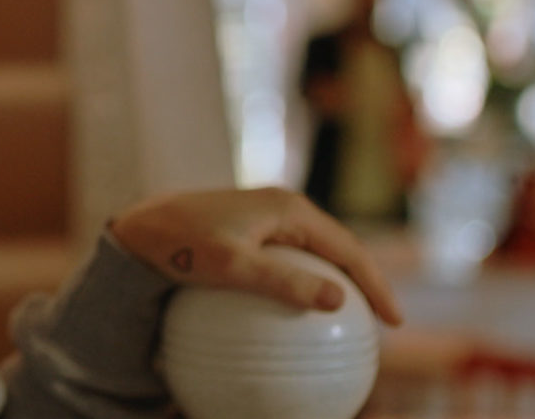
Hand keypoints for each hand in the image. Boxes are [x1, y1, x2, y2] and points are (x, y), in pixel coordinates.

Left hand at [108, 188, 403, 325]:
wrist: (140, 227)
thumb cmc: (180, 245)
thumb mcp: (230, 266)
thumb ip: (282, 281)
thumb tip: (338, 299)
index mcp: (289, 208)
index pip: (349, 248)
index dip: (377, 284)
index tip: (394, 322)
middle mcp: (286, 208)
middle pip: (341, 248)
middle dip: (366, 284)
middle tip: (383, 326)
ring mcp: (270, 218)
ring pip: (319, 254)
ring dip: (340, 283)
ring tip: (353, 322)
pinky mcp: (254, 232)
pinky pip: (293, 261)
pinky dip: (308, 285)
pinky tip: (304, 317)